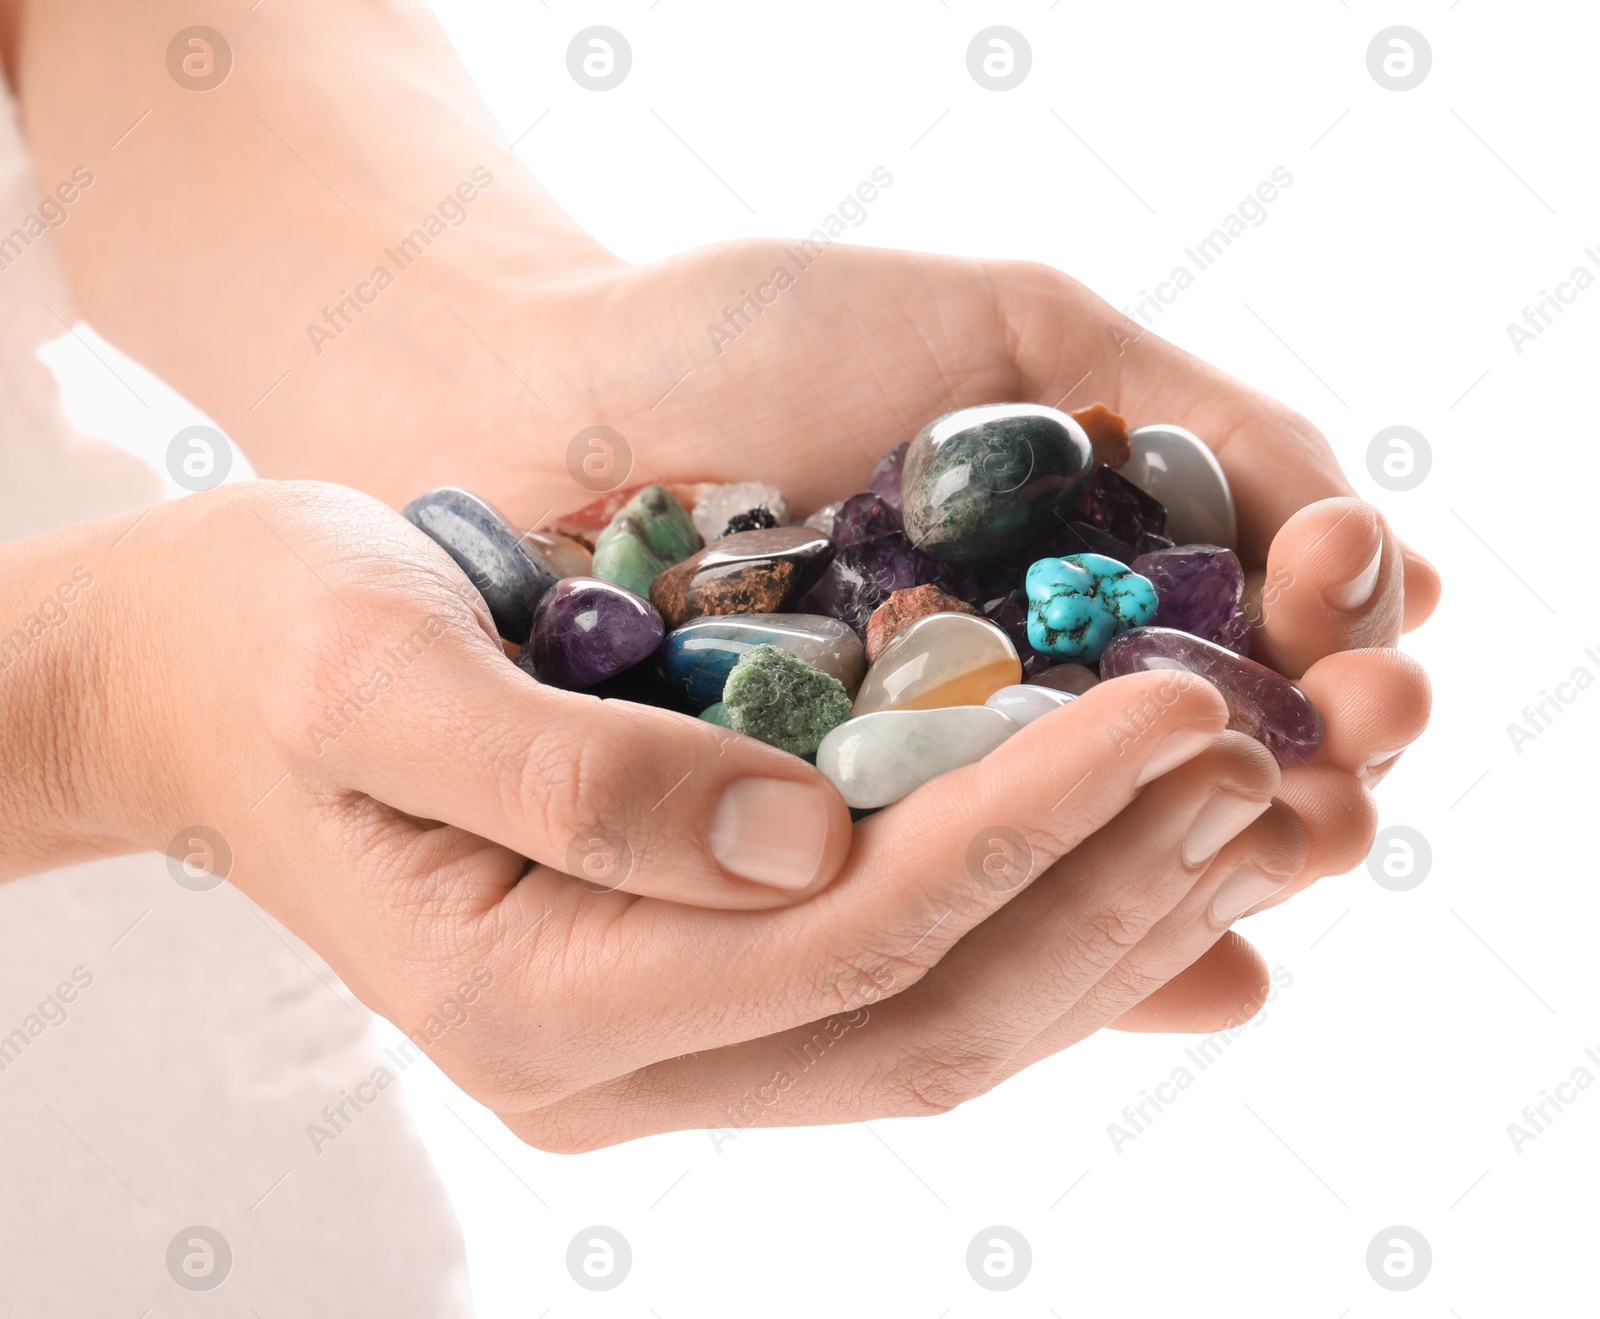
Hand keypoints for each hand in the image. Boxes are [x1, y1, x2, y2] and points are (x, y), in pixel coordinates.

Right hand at [8, 480, 1259, 1136]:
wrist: (197, 681)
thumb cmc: (267, 643)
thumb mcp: (378, 669)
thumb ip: (575, 779)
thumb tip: (805, 839)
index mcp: (533, 1000)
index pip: (847, 944)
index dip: (1025, 833)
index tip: (1165, 714)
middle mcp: (611, 1061)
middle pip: (925, 1019)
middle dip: (1104, 893)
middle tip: (1247, 762)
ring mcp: (658, 1039)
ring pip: (936, 1028)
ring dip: (1100, 924)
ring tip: (1233, 800)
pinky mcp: (688, 984)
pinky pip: (901, 992)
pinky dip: (1035, 932)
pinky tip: (1138, 869)